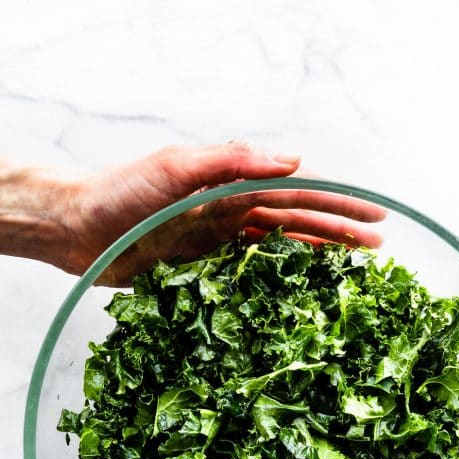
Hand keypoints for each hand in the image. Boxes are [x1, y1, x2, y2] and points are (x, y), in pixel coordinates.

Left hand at [0, 142, 384, 280]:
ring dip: (317, 258)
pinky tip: (301, 297)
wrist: (77, 229)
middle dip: (340, 233)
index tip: (375, 216)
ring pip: (280, 252)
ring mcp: (218, 245)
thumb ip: (231, 161)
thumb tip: (293, 161)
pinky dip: (277, 287)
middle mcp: (232, 214)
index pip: (299, 194)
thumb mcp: (175, 167)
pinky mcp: (202, 274)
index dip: (339, 205)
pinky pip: (249, 281)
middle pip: (298, 224)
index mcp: (233, 187)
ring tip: (354, 269)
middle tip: (380, 247)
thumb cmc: (121, 192)